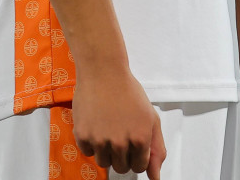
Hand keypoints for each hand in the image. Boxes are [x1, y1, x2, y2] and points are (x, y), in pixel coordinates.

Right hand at [72, 64, 164, 178]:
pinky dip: (91, 143)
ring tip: (107, 128)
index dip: (136, 155)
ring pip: (104, 163)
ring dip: (106, 150)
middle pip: (121, 168)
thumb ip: (156, 150)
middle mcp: (120, 143)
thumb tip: (155, 178)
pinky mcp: (83, 135)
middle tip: (120, 133)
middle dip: (122, 155)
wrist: (103, 71)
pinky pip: (87, 152)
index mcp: (140, 139)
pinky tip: (96, 124)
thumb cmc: (129, 92)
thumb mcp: (150, 118)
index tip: (132, 141)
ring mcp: (100, 140)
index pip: (139, 167)